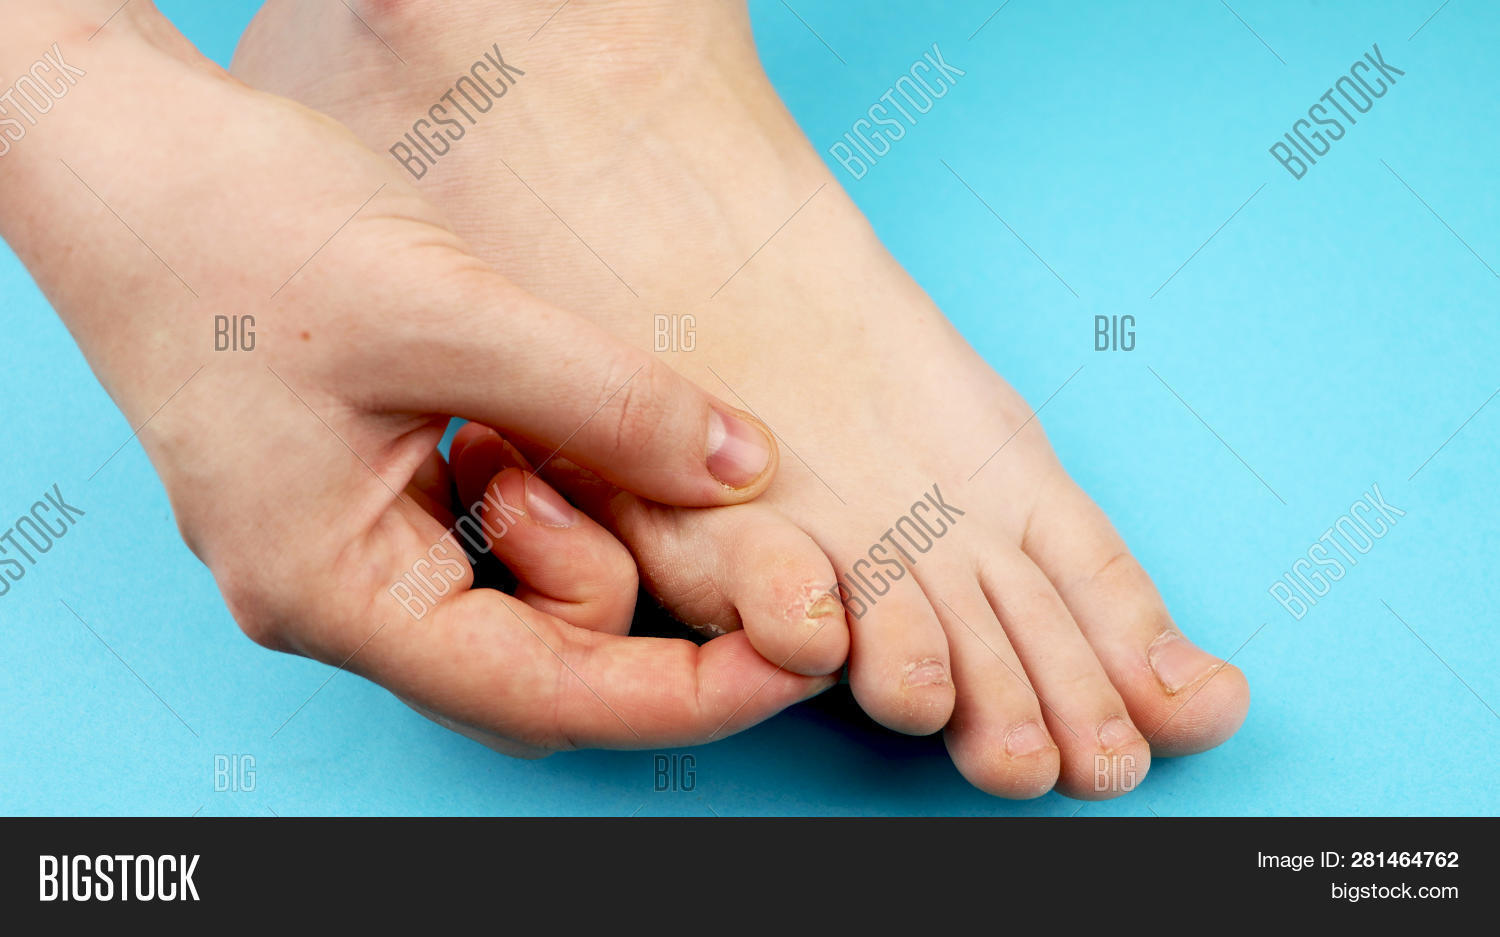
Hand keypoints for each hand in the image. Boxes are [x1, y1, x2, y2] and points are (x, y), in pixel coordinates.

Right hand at [0, 2, 828, 753]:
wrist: (125, 157)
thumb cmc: (237, 229)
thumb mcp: (448, 313)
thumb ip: (608, 402)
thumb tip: (743, 469)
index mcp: (333, 593)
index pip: (547, 695)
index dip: (689, 692)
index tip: (797, 658)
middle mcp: (339, 595)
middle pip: (541, 657)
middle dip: (629, 576)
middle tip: (667, 468)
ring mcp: (349, 546)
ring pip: (522, 591)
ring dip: (578, 512)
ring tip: (532, 398)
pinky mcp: (365, 493)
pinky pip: (490, 528)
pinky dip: (543, 478)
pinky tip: (523, 403)